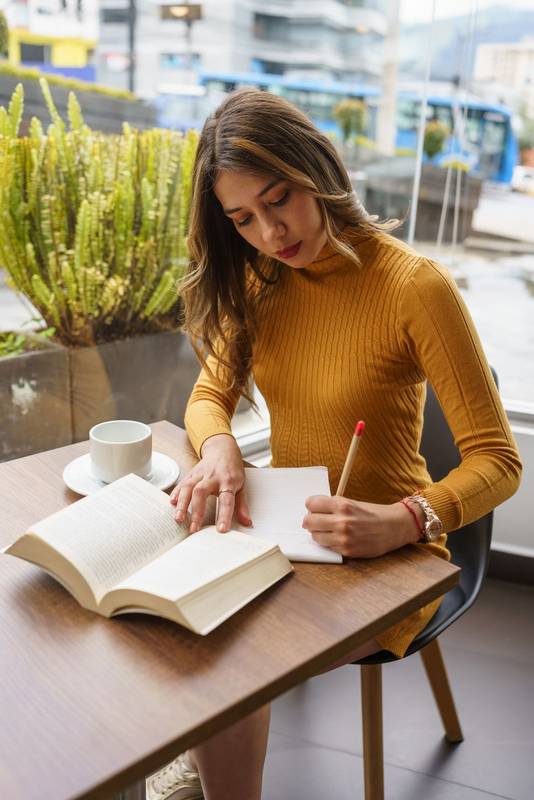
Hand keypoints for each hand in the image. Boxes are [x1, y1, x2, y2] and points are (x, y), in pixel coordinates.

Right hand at [170, 434, 252, 533]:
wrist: (223, 449)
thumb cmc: (232, 470)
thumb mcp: (242, 485)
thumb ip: (242, 505)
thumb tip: (246, 522)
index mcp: (228, 481)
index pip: (226, 500)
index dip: (224, 515)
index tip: (221, 529)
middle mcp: (213, 477)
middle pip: (202, 492)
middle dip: (197, 510)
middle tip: (194, 528)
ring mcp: (200, 474)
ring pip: (188, 487)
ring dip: (182, 503)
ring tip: (179, 519)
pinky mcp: (191, 473)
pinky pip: (182, 483)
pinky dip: (176, 493)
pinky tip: (172, 503)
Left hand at [301, 496, 420, 558]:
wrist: (393, 527)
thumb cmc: (373, 514)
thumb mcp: (352, 502)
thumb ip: (332, 506)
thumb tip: (312, 511)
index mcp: (342, 504)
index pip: (311, 504)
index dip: (312, 506)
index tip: (314, 508)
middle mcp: (341, 521)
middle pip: (308, 521)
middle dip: (311, 521)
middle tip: (317, 521)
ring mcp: (343, 537)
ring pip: (315, 536)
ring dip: (319, 533)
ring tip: (329, 530)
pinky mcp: (346, 550)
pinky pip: (327, 547)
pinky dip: (329, 543)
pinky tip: (338, 538)